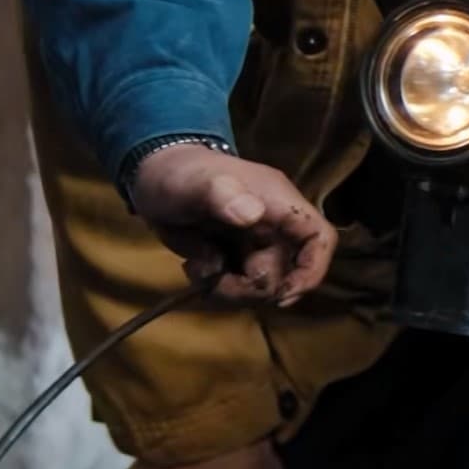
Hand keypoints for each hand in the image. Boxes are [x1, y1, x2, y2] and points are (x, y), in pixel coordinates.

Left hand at [126, 146, 332, 307]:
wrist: (150, 176)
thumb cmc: (179, 172)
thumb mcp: (195, 182)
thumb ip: (221, 194)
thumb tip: (252, 214)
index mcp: (277, 203)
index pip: (319, 238)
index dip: (312, 271)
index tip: (283, 296)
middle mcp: (271, 226)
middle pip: (282, 275)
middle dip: (249, 287)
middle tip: (213, 278)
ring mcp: (252, 244)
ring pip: (258, 287)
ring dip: (228, 289)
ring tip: (197, 269)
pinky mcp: (233, 257)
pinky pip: (235, 286)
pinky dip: (215, 285)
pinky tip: (193, 267)